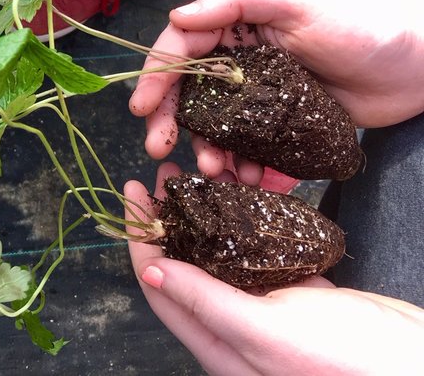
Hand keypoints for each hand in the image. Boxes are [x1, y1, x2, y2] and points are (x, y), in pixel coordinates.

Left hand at [125, 163, 423, 375]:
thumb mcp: (266, 333)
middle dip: (168, 217)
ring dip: (206, 213)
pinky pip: (258, 250)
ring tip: (198, 172)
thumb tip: (151, 271)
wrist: (414, 369)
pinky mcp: (296, 292)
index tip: (132, 193)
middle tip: (164, 173)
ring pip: (221, 253)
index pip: (159, 283)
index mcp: (215, 343)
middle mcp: (232, 326)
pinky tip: (243, 192)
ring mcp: (265, 307)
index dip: (139, 238)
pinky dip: (247, 219)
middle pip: (184, 263)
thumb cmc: (344, 364)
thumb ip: (207, 303)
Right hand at [127, 0, 423, 180]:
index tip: (140, 108)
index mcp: (237, 23)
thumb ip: (234, 1)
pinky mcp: (289, 127)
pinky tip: (248, 183)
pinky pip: (257, 151)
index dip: (156, 77)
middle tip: (157, 151)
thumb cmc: (362, 17)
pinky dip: (248, 169)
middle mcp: (243, 60)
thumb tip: (176, 17)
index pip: (182, 48)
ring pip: (220, 128)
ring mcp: (265, 96)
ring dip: (208, 151)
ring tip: (213, 172)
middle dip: (169, 122)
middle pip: (191, 93)